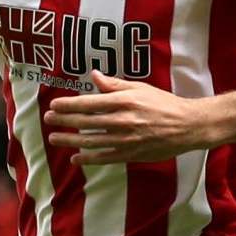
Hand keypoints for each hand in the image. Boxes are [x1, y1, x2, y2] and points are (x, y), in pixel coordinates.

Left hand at [45, 73, 212, 163]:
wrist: (187, 126)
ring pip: (91, 141)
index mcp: (124, 101)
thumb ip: (115, 84)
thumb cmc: (163, 104)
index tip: (54, 105)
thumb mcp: (140, 88)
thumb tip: (94, 76)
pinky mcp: (131, 154)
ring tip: (54, 138)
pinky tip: (76, 158)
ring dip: (70, 140)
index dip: (68, 105)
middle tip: (48, 120)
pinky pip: (104, 158)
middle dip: (63, 121)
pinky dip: (88, 159)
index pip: (89, 103)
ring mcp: (126, 139)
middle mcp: (122, 120)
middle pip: (85, 122)